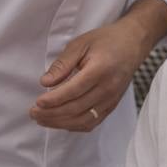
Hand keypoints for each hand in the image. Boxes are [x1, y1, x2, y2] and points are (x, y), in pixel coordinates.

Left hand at [30, 14, 150, 131]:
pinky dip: (74, 125)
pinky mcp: (112, 105)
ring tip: (42, 120)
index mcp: (100, 70)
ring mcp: (112, 99)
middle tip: (33, 113)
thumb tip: (45, 82)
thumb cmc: (105, 40)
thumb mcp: (81, 44)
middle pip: (76, 109)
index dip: (53, 100)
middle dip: (51, 114)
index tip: (37, 103)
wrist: (133, 44)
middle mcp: (108, 88)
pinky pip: (93, 122)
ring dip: (60, 123)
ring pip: (83, 120)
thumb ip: (62, 64)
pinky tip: (60, 122)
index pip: (73, 91)